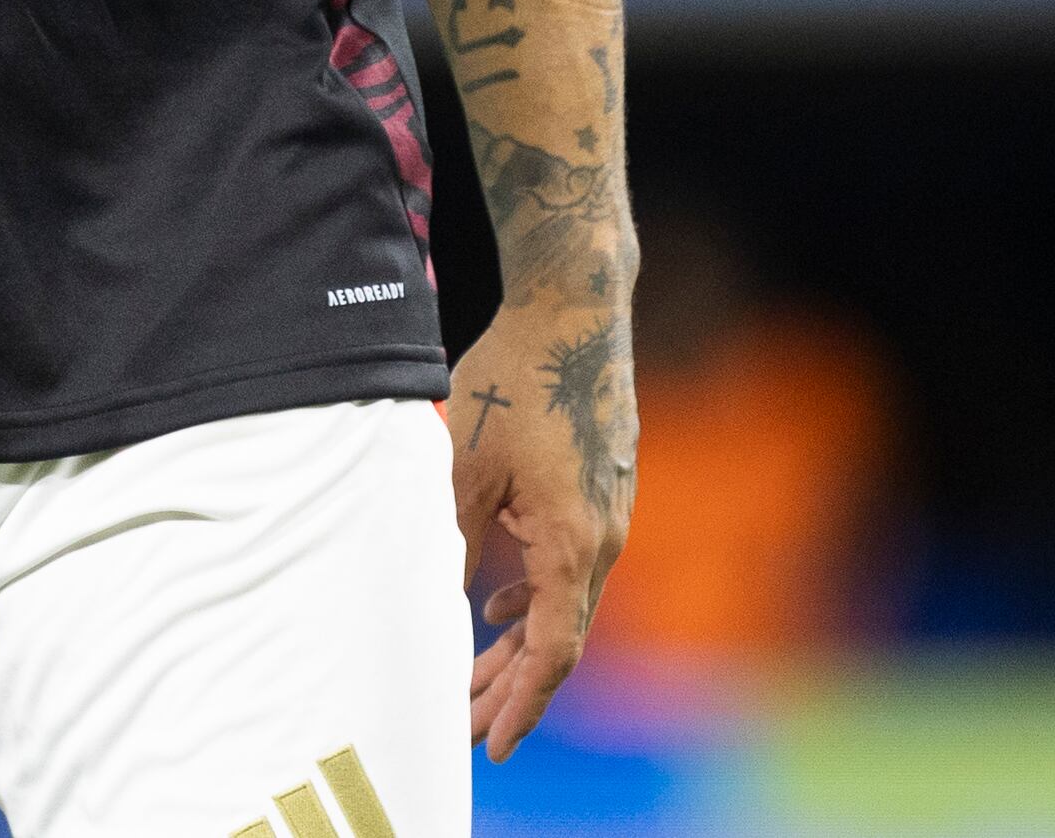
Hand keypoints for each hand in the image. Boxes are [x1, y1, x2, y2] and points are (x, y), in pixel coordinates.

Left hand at [443, 290, 636, 759]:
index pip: (553, 651)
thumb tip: (445, 598)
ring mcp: (608, 512)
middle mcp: (603, 538)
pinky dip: (532, 595)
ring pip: (562, 599)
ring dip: (518, 643)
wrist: (574, 308)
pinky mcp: (601, 488)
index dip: (521, 706)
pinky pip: (569, 562)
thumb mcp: (465, 464)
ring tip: (473, 680)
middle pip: (558, 637)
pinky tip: (495, 605)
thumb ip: (456, 538)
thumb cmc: (516, 376)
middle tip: (465, 727)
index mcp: (573, 543)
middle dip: (510, 689)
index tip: (491, 747)